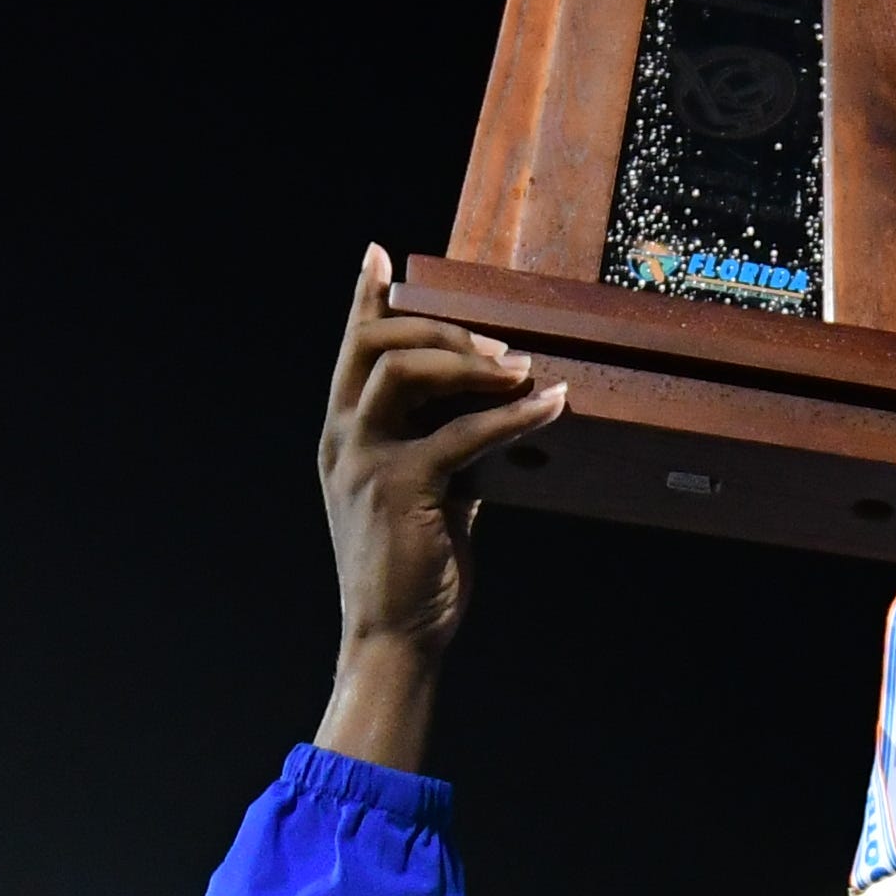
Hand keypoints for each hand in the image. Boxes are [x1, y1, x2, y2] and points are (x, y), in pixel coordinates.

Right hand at [313, 245, 564, 769]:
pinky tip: (551, 407)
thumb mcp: (432, 498)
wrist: (394, 640)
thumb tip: (498, 416)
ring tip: (520, 369)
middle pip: (374, 342)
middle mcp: (343, 439)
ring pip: (402, 368)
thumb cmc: (414, 572)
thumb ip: (450, 452)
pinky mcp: (400, 488)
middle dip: (437, 324)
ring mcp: (364, 461)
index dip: (363, 299)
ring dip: (467, 357)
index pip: (350, 350)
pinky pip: (461, 433)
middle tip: (497, 344)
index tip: (377, 256)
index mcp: (345, 436)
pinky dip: (513, 416)